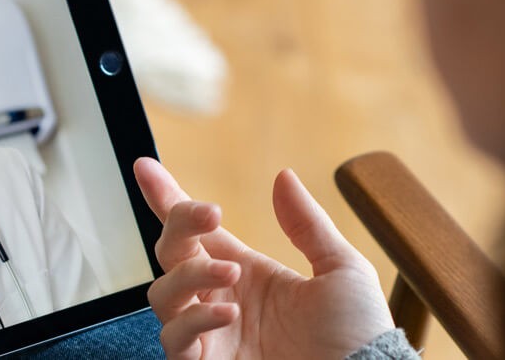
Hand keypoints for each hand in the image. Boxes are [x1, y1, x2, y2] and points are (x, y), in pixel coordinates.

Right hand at [136, 158, 393, 359]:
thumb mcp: (342, 271)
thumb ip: (307, 224)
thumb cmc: (358, 337)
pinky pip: (176, 336)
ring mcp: (209, 334)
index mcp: (248, 273)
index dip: (167, 198)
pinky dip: (196, 319)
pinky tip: (227, 312)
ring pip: (163, 292)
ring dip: (191, 274)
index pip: (197, 231)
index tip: (146, 166)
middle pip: (171, 252)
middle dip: (179, 224)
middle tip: (210, 215)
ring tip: (230, 274)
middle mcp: (220, 299)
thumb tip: (282, 177)